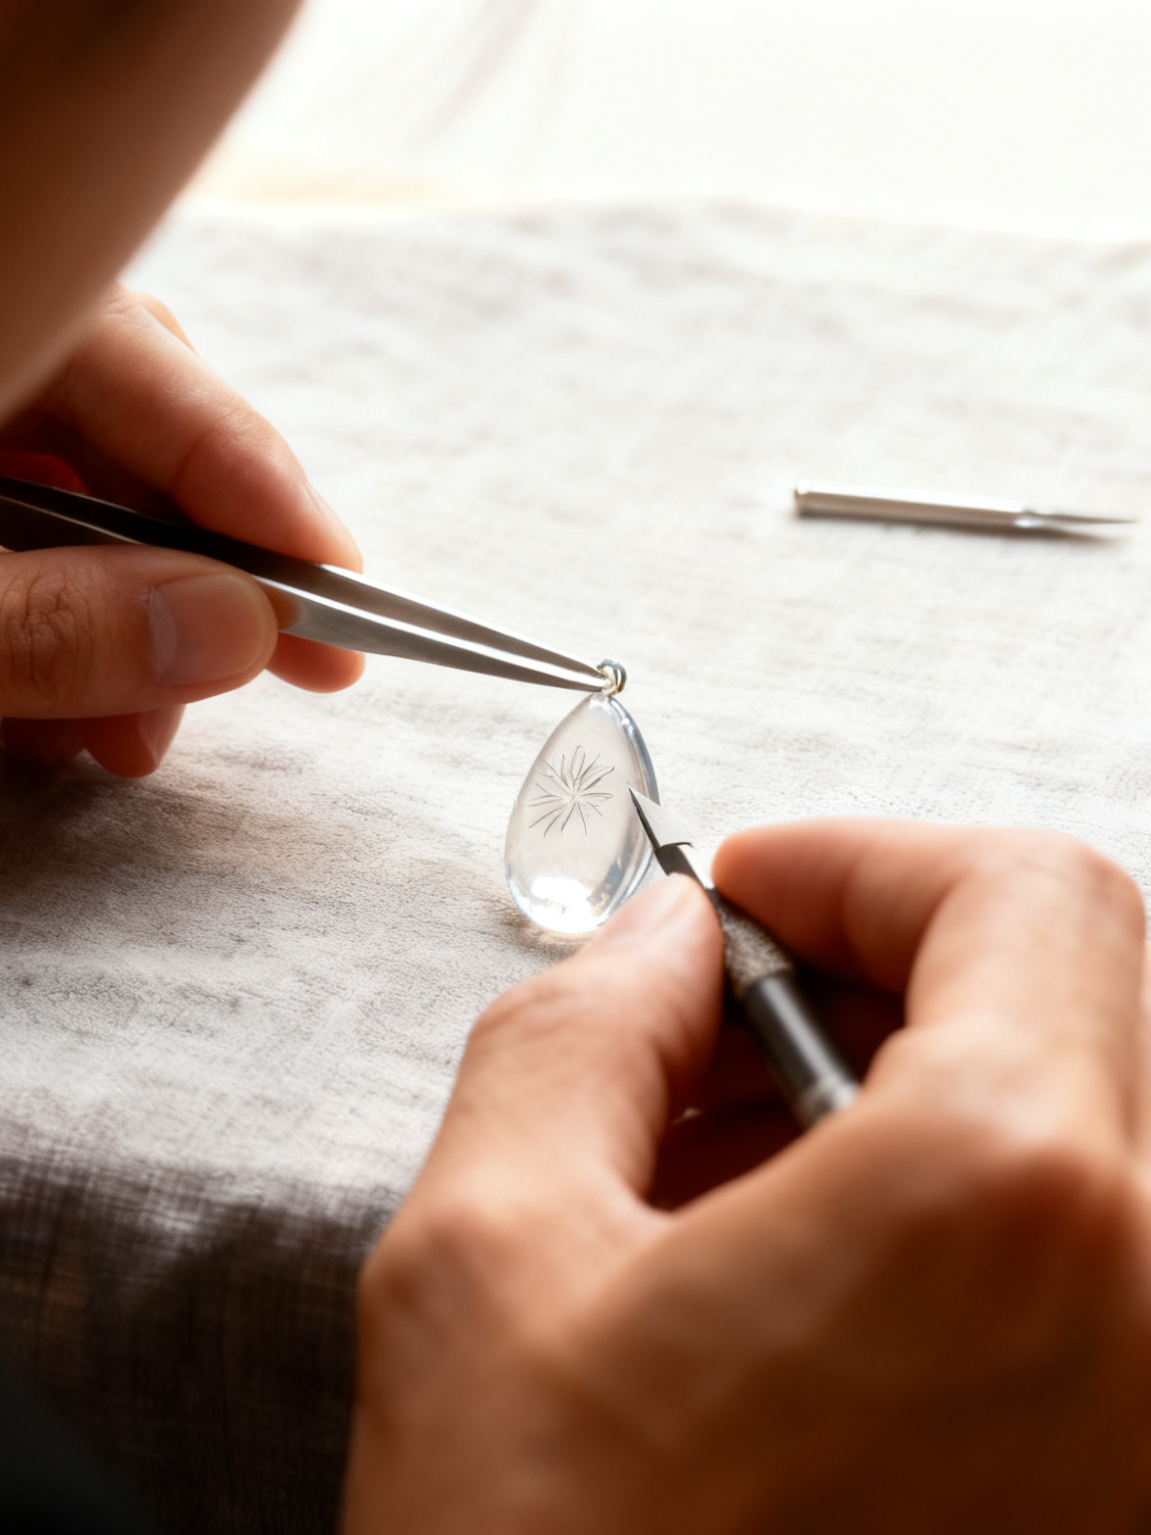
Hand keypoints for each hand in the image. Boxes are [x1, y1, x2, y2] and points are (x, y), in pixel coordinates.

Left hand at [0, 283, 362, 776]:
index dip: (248, 473)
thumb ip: (61, 625)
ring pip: (84, 488)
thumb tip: (240, 629)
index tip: (339, 579)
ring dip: (133, 619)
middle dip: (204, 565)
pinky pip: (32, 531)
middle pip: (130, 425)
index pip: (135, 357)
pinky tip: (62, 709)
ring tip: (131, 735)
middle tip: (300, 666)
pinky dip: (64, 620)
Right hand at [342, 821, 1150, 1533]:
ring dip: (914, 1094)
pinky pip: (1092, 1265)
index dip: (868, 862)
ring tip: (738, 1170)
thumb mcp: (483, 1267)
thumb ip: (579, 1031)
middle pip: (1077, 993)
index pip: (1022, 892)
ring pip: (1087, 1127)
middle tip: (733, 1025)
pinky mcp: (1142, 1489)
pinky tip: (807, 1280)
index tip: (756, 896)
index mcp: (1010, 1210)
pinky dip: (962, 1217)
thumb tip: (667, 943)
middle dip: (889, 970)